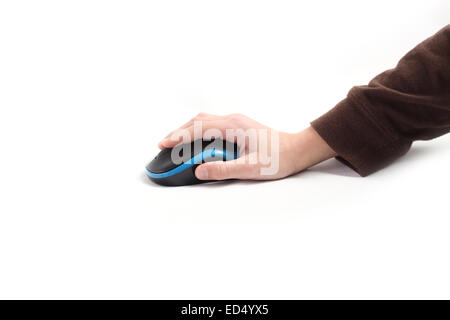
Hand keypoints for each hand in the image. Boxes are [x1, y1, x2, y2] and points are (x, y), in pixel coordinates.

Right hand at [158, 113, 335, 180]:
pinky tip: (195, 140)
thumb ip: (224, 169)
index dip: (179, 136)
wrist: (296, 150)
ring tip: (175, 142)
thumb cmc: (278, 158)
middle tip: (163, 143)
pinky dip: (197, 130)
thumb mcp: (251, 168)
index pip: (198, 128)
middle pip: (197, 120)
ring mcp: (235, 121)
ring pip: (204, 120)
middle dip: (178, 131)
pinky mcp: (237, 126)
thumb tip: (199, 170)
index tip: (163, 143)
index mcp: (233, 126)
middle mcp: (232, 119)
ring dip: (187, 129)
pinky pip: (211, 124)